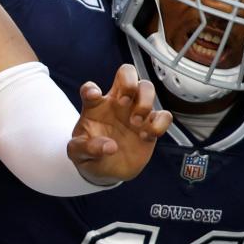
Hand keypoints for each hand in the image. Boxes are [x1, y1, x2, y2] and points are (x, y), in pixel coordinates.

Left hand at [67, 63, 172, 185]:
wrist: (106, 170)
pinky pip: (164, 115)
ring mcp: (134, 111)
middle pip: (127, 73)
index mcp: (95, 106)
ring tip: (136, 122)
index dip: (90, 89)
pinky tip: (146, 136)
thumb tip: (109, 146)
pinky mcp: (150, 126)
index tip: (93, 96)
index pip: (90, 88)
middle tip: (124, 101)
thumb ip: (87, 148)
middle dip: (129, 82)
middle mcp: (116, 103)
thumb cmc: (91, 154)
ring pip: (147, 87)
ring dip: (145, 101)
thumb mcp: (79, 153)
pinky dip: (159, 124)